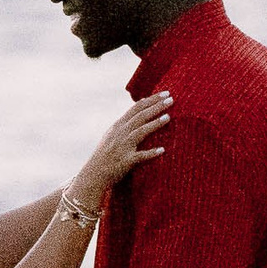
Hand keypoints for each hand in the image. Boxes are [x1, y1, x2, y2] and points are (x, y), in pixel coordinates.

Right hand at [67, 90, 171, 207]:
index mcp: (119, 125)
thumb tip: (142, 101)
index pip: (137, 108)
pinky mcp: (126, 161)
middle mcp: (120, 133)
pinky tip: (162, 150)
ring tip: (168, 117)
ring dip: (154, 124)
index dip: (151, 99)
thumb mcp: (114, 132)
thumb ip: (128, 119)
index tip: (165, 92)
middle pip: (140, 116)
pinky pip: (140, 156)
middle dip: (156, 106)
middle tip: (171, 99)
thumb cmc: (107, 154)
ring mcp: (123, 147)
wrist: (94, 174)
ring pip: (140, 132)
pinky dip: (150, 153)